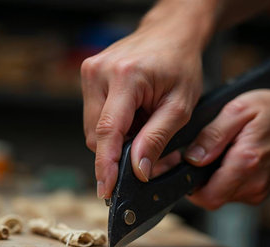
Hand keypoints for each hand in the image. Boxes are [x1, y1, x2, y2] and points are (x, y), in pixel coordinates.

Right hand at [81, 18, 203, 198]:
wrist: (170, 34)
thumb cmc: (180, 65)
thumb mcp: (180, 106)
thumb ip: (157, 138)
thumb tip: (138, 170)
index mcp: (126, 77)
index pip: (108, 131)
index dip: (106, 164)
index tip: (106, 189)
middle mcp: (100, 72)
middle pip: (97, 134)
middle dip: (121, 150)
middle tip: (149, 148)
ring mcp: (90, 72)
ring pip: (94, 128)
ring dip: (119, 137)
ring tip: (144, 122)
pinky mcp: (89, 76)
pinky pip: (96, 115)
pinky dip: (115, 125)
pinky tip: (134, 115)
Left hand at [184, 88, 269, 208]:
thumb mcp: (237, 110)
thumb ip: (212, 136)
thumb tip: (192, 158)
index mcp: (246, 162)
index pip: (208, 196)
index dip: (190, 188)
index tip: (185, 170)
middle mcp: (255, 183)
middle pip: (213, 199)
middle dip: (200, 182)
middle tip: (201, 157)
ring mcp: (260, 191)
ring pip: (223, 197)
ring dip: (214, 181)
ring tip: (221, 155)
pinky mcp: (262, 192)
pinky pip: (235, 193)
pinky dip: (227, 181)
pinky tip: (232, 160)